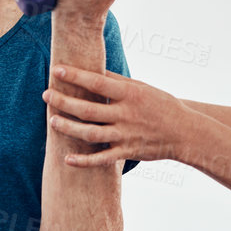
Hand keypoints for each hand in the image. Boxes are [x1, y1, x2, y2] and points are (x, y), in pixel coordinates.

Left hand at [42, 64, 195, 166]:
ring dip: (68, 128)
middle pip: (88, 109)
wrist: (184, 132)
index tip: (56, 70)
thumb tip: (94, 68)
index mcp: (129, 94)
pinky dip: (83, 161)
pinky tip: (67, 159)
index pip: (96, 82)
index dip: (75, 76)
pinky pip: (101, 159)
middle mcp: (125, 114)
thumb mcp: (142, 87)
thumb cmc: (161, 105)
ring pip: (90, 133)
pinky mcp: (127, 152)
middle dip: (64, 102)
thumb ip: (117, 80)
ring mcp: (125, 135)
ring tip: (52, 121)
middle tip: (46, 95)